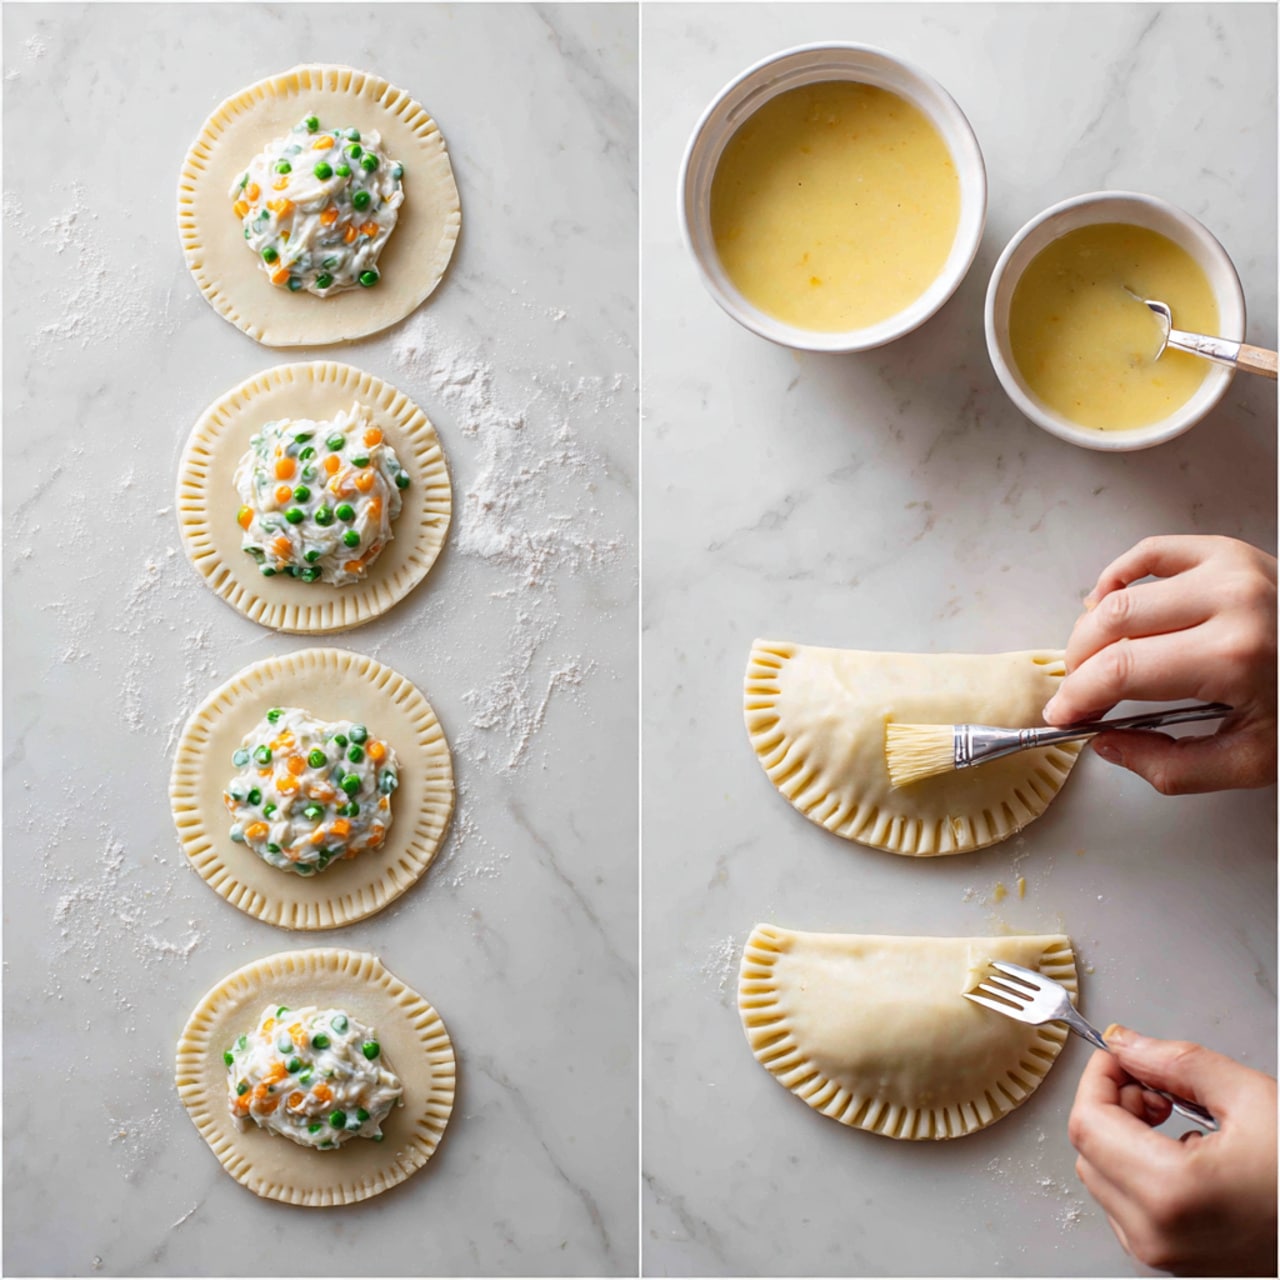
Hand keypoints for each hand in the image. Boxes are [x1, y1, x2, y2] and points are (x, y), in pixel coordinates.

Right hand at [1042, 535, 1276, 792]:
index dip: (1076, 697)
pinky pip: (1149, 553)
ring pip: (1120, 593)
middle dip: (1078, 667)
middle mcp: (1230, 602)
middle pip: (1110, 628)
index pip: (1118, 673)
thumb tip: (1105, 742)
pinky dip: (1116, 578)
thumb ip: (1169, 765)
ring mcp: (1230, 569)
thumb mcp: (1251, 762)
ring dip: (1091, 629)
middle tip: (1078, 695)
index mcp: (1234, 658)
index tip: (1062, 716)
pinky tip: (1109, 605)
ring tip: (1094, 659)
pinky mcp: (1229, 552)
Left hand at [1068, 1026, 1276, 1275]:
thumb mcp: (1249, 1097)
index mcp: (1171, 1193)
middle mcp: (1159, 1235)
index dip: (1098, 1078)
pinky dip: (1139, 1171)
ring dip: (1124, 1138)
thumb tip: (1125, 1044)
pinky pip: (1127, 1206)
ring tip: (1175, 1120)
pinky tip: (1185, 1155)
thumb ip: (1174, 1063)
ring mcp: (1166, 1256)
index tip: (1118, 1056)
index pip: (1088, 1123)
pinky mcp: (1178, 1263)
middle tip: (1155, 1087)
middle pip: (1089, 1150)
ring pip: (1103, 1179)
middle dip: (1113, 1105)